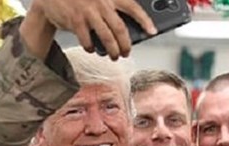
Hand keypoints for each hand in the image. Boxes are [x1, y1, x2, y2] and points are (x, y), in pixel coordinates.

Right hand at [33, 0, 155, 58]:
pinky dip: (91, 47)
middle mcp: (101, 2)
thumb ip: (109, 9)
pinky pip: (88, 40)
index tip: (152, 31)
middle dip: (126, 45)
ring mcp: (89, 12)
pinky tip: (92, 49)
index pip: (132, 7)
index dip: (144, 20)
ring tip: (113, 56)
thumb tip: (122, 31)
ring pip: (107, 37)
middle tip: (126, 52)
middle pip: (120, 28)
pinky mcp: (76, 20)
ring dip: (112, 50)